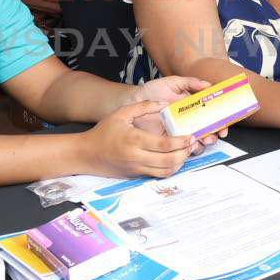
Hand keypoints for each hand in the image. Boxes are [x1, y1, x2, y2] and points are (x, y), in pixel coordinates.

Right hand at [79, 100, 195, 177]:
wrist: (86, 154)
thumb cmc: (104, 131)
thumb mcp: (122, 113)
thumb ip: (144, 106)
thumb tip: (164, 104)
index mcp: (134, 140)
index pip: (164, 145)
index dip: (181, 142)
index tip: (191, 135)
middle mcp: (136, 157)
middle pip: (168, 161)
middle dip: (185, 153)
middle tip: (193, 143)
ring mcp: (136, 169)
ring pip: (165, 171)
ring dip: (180, 163)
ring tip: (186, 151)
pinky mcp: (136, 176)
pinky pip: (158, 175)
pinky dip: (170, 169)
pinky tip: (175, 158)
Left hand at [119, 77, 227, 148]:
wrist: (133, 102)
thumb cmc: (152, 91)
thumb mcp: (172, 83)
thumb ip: (190, 82)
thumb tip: (208, 85)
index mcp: (192, 107)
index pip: (211, 115)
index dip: (220, 120)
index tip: (224, 124)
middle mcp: (188, 121)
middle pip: (208, 129)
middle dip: (216, 133)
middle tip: (217, 134)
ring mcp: (179, 132)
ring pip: (198, 140)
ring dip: (206, 141)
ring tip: (206, 139)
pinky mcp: (169, 141)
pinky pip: (182, 148)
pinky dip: (190, 148)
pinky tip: (191, 145)